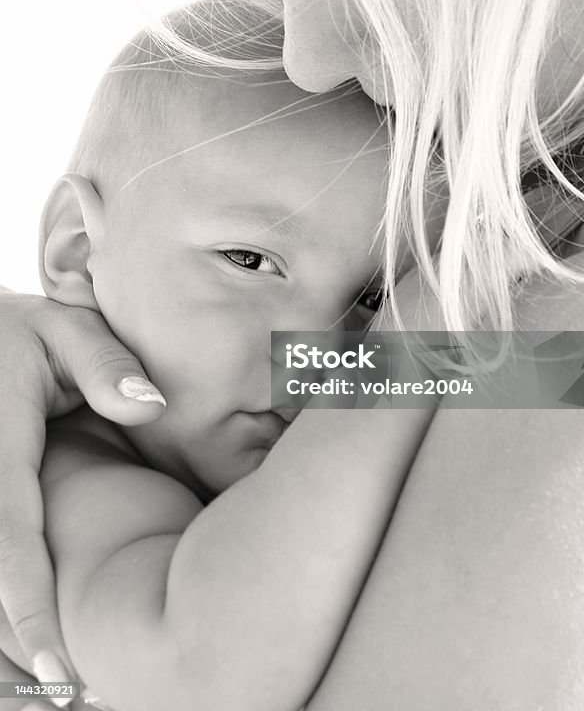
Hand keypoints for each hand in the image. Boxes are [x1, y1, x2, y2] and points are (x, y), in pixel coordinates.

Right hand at [0, 290, 165, 680]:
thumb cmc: (25, 337)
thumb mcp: (65, 329)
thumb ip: (104, 365)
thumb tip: (150, 406)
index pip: (9, 537)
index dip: (26, 606)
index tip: (55, 666)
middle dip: (8, 654)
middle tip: (67, 705)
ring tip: (52, 701)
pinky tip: (23, 669)